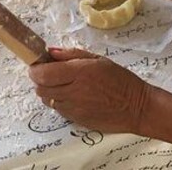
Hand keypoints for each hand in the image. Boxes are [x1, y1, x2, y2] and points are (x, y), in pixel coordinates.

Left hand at [29, 47, 151, 133]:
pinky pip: (57, 109)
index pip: (43, 73)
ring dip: (48, 90)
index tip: (38, 63)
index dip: (35, 68)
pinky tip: (72, 95)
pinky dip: (58, 101)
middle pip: (40, 88)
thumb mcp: (98, 59)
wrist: (136, 107)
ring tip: (62, 84)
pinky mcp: (75, 120)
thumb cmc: (120, 80)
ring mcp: (73, 108)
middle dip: (40, 79)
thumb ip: (72, 54)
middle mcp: (73, 91)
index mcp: (79, 72)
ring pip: (46, 99)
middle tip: (49, 73)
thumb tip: (50, 51)